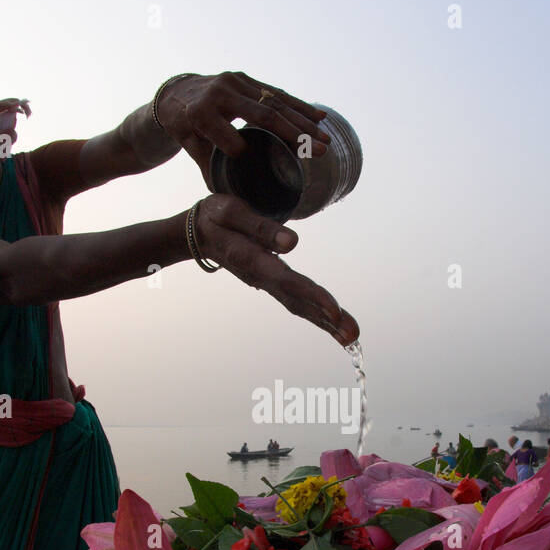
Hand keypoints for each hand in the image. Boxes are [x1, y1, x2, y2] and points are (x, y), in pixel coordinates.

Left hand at [157, 72, 331, 187]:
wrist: (177, 93)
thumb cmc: (185, 127)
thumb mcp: (190, 149)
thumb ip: (209, 169)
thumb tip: (231, 200)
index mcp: (201, 114)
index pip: (227, 137)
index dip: (240, 152)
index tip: (258, 169)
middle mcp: (220, 94)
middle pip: (262, 116)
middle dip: (294, 135)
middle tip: (319, 152)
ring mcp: (235, 82)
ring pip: (275, 103)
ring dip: (303, 122)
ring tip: (325, 139)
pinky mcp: (246, 80)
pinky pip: (276, 93)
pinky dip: (299, 106)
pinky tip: (320, 117)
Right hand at [193, 194, 358, 345]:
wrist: (196, 233)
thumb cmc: (216, 217)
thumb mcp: (232, 212)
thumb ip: (261, 228)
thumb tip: (293, 243)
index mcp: (251, 260)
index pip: (286, 280)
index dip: (312, 295)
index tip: (334, 310)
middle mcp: (261, 278)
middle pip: (298, 302)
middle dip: (326, 320)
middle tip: (352, 336)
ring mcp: (266, 283)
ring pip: (299, 306)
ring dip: (325, 323)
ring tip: (350, 337)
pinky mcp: (271, 282)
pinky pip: (296, 301)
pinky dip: (317, 314)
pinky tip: (334, 323)